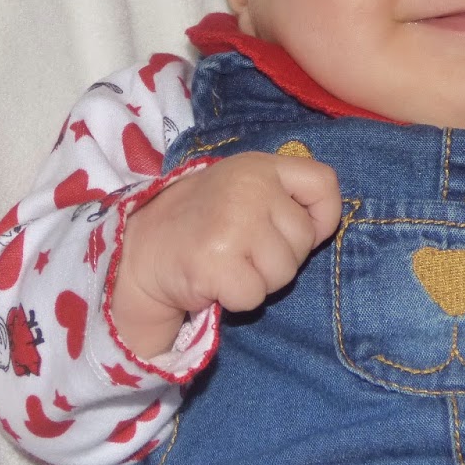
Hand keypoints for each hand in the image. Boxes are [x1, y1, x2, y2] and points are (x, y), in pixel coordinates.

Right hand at [111, 152, 342, 356]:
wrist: (140, 250)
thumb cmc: (200, 222)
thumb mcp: (241, 188)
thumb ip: (282, 194)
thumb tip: (323, 224)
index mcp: (258, 166)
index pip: (323, 183)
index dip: (323, 216)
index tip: (303, 231)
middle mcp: (249, 187)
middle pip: (303, 240)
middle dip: (280, 257)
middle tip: (241, 250)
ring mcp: (233, 223)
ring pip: (283, 273)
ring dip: (259, 280)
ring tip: (227, 264)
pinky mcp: (217, 262)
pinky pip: (255, 296)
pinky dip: (237, 299)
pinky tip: (214, 281)